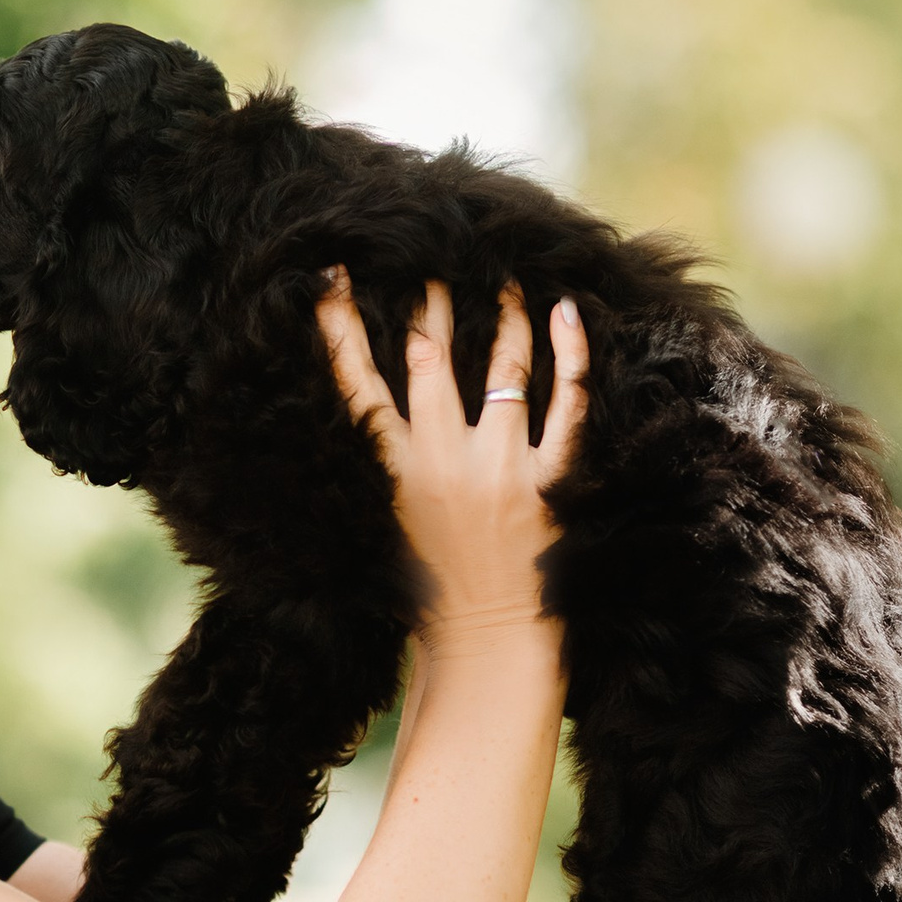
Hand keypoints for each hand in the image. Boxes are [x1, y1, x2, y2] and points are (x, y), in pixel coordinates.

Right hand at [316, 271, 588, 645]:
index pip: (360, 385)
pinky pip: (567, 404)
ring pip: (502, 369)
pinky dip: (569, 355)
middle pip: (430, 361)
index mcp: (398, 471)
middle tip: (433, 264)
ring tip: (501, 281)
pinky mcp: (549, 481)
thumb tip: (390, 397)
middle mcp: (446, 463)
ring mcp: (502, 469)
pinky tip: (565, 315)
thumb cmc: (437, 582)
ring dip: (501, 316)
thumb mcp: (400, 514)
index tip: (332, 279)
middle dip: (429, 304)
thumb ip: (400, 455)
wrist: (489, 638)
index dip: (342, 328)